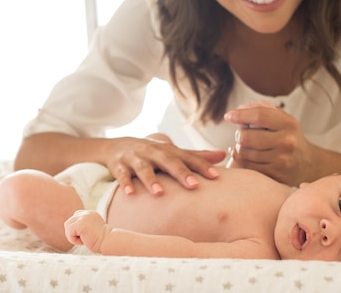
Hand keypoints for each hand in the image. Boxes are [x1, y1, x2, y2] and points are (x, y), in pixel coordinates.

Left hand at [64, 210, 108, 253]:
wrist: (109, 242)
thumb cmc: (102, 240)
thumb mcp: (92, 229)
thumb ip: (84, 225)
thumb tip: (71, 229)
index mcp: (90, 213)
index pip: (75, 217)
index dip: (76, 228)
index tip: (85, 235)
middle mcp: (86, 213)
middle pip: (69, 221)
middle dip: (73, 232)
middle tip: (83, 239)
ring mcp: (83, 217)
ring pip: (67, 226)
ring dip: (72, 236)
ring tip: (83, 240)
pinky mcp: (81, 223)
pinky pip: (69, 232)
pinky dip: (73, 239)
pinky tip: (83, 241)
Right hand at [105, 135, 223, 195]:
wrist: (116, 146)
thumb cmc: (151, 153)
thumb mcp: (172, 152)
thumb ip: (196, 156)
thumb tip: (224, 155)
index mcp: (168, 150)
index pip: (187, 158)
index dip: (202, 166)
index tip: (215, 177)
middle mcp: (152, 152)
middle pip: (168, 161)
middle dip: (180, 172)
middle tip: (194, 186)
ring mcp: (135, 158)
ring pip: (143, 168)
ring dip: (151, 180)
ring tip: (160, 193)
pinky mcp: (119, 165)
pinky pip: (122, 175)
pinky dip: (125, 183)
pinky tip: (130, 194)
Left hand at [224, 101, 319, 185]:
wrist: (308, 163)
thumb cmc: (288, 137)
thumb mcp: (282, 120)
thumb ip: (263, 111)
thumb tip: (239, 109)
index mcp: (288, 124)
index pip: (259, 115)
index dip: (240, 114)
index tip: (229, 116)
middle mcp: (287, 142)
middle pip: (246, 137)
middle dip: (239, 135)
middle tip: (242, 134)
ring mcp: (281, 160)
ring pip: (244, 153)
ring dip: (239, 148)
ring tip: (247, 146)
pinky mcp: (275, 175)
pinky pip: (247, 167)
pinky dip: (241, 160)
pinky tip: (246, 156)